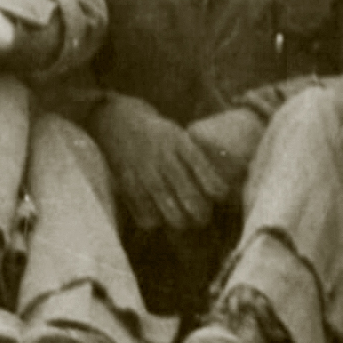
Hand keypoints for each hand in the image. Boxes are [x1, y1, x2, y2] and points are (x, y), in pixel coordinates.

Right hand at [93, 97, 230, 232]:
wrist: (115, 120)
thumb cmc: (156, 133)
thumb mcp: (179, 136)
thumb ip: (198, 158)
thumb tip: (227, 184)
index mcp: (182, 145)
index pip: (212, 183)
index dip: (220, 196)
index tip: (217, 194)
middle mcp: (165, 160)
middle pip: (195, 205)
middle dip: (202, 215)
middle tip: (200, 213)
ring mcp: (146, 175)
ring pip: (174, 216)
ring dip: (182, 221)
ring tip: (181, 217)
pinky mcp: (128, 186)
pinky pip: (148, 218)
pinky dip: (156, 220)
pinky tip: (158, 213)